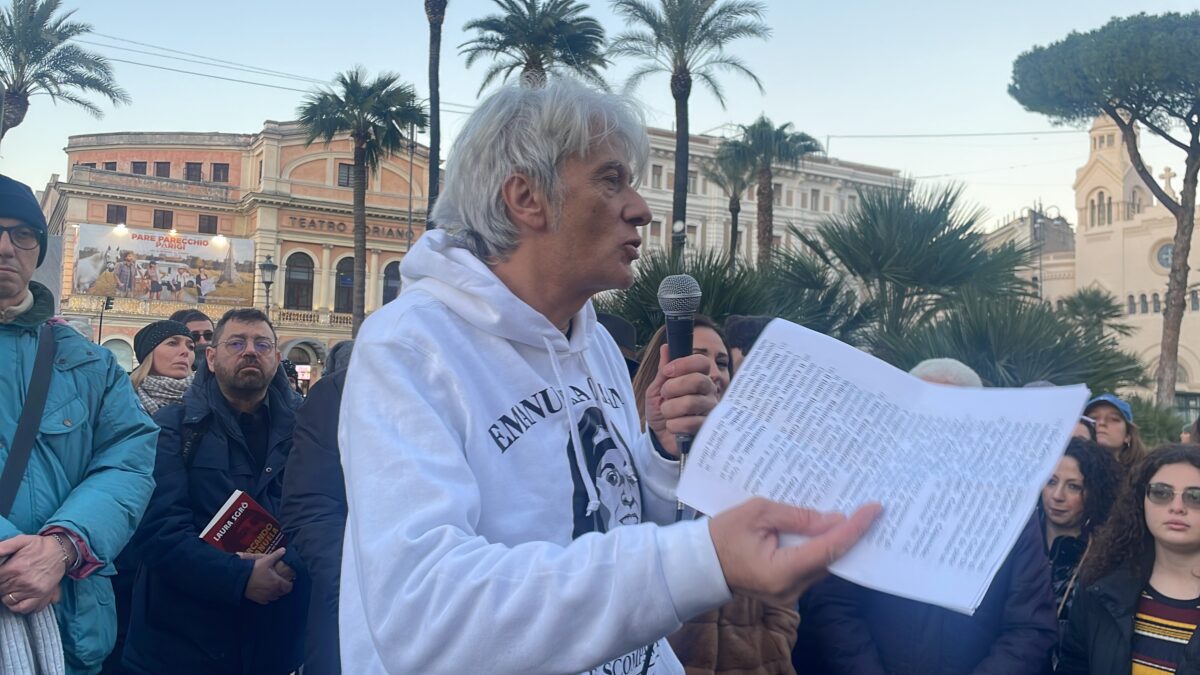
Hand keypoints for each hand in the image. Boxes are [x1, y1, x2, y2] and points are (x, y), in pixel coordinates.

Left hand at [0, 535, 68, 614]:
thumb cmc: (39, 546)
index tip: (3, 574)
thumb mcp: (21, 541)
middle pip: (1, 590)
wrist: (61, 551)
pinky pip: (22, 608)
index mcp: (14, 568)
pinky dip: (16, 606)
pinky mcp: (41, 596)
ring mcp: (32, 590)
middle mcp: (22, 581)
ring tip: (12, 587)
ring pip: (8, 600)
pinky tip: (16, 599)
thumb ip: (3, 547)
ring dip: (7, 595)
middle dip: (2, 585)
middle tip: (8, 578)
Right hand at [239, 547, 292, 604]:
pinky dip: (268, 597)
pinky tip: (265, 592)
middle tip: (280, 582)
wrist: (240, 579)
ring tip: (273, 586)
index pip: (289, 587)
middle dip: (283, 588)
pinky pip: (266, 601)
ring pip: (275, 597)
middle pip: (282, 593)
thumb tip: (284, 549)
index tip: (288, 580)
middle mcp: (273, 592)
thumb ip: (276, 555)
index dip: (290, 584)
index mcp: (277, 582)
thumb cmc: (254, 569)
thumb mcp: (266, 560)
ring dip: (276, 593)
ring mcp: (266, 597)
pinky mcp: (258, 600)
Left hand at [645, 345, 718, 456]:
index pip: (701, 362)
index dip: (683, 364)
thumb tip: (666, 347)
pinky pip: (691, 422)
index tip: (667, 372)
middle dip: (673, 387)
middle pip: (698, 381)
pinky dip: (674, 424)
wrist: (660, 437)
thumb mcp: (656, 389)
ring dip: (670, 408)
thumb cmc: (661, 410)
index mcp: (698, 377)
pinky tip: (672, 426)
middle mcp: (708, 391)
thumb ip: (663, 371)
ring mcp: (710, 410)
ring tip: (667, 413)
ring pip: (691, 402)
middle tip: (664, 395)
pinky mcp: (707, 428)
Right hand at [709, 498, 881, 604]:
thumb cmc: (723, 534)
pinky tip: (830, 531)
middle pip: (831, 561)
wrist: (700, 562)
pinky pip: (813, 567)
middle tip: (869, 510)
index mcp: (781, 571)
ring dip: (838, 542)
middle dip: (851, 535)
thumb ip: (798, 517)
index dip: (853, 529)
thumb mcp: (759, 513)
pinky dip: (823, 549)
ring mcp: (790, 593)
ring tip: (855, 516)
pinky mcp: (788, 589)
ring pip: (824, 565)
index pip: (828, 550)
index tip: (873, 510)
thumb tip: (834, 519)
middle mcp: (791, 589)